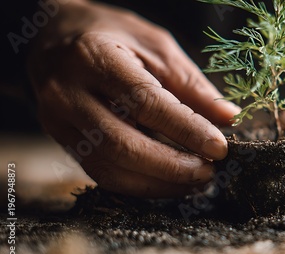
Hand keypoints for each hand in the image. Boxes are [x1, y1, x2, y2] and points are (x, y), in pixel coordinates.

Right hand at [27, 1, 238, 196]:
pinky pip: (102, 173)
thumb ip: (190, 83)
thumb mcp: (156, 46)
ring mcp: (60, 122)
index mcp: (95, 58)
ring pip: (110, 168)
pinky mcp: (63, 141)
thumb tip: (228, 118)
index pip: (145, 102)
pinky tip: (169, 181)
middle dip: (172, 166)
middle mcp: (68, 93)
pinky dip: (140, 184)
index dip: (186, 129)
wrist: (54, 38)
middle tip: (209, 172)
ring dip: (159, 183)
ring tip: (195, 181)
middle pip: (123, 145)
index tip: (219, 147)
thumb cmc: (112, 36)